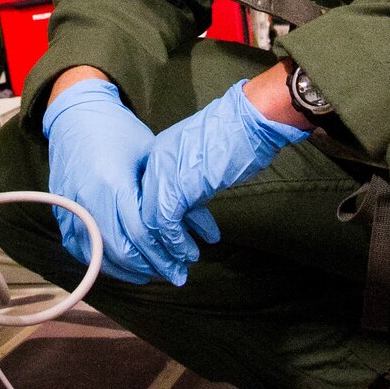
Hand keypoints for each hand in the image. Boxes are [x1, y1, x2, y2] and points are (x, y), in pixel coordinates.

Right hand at [42, 77, 183, 285]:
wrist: (76, 115)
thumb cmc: (119, 132)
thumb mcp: (152, 156)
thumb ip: (173, 195)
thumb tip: (203, 232)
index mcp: (114, 182)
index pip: (142, 233)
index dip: (167, 252)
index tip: (187, 260)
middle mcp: (89, 198)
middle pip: (123, 250)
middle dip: (153, 267)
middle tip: (175, 273)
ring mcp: (71, 207)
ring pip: (99, 256)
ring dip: (129, 270)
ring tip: (152, 274)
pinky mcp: (61, 211)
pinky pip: (80, 248)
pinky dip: (102, 261)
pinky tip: (122, 266)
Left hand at [139, 79, 308, 270]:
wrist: (248, 120)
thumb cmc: (238, 132)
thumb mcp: (204, 156)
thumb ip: (191, 176)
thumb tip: (193, 196)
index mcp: (160, 153)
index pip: (148, 197)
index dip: (157, 226)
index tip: (168, 245)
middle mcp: (154, 163)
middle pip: (141, 212)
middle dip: (154, 245)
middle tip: (167, 265)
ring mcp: (161, 174)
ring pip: (149, 223)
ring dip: (165, 252)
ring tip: (180, 268)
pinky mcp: (174, 187)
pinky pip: (165, 223)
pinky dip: (175, 243)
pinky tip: (188, 254)